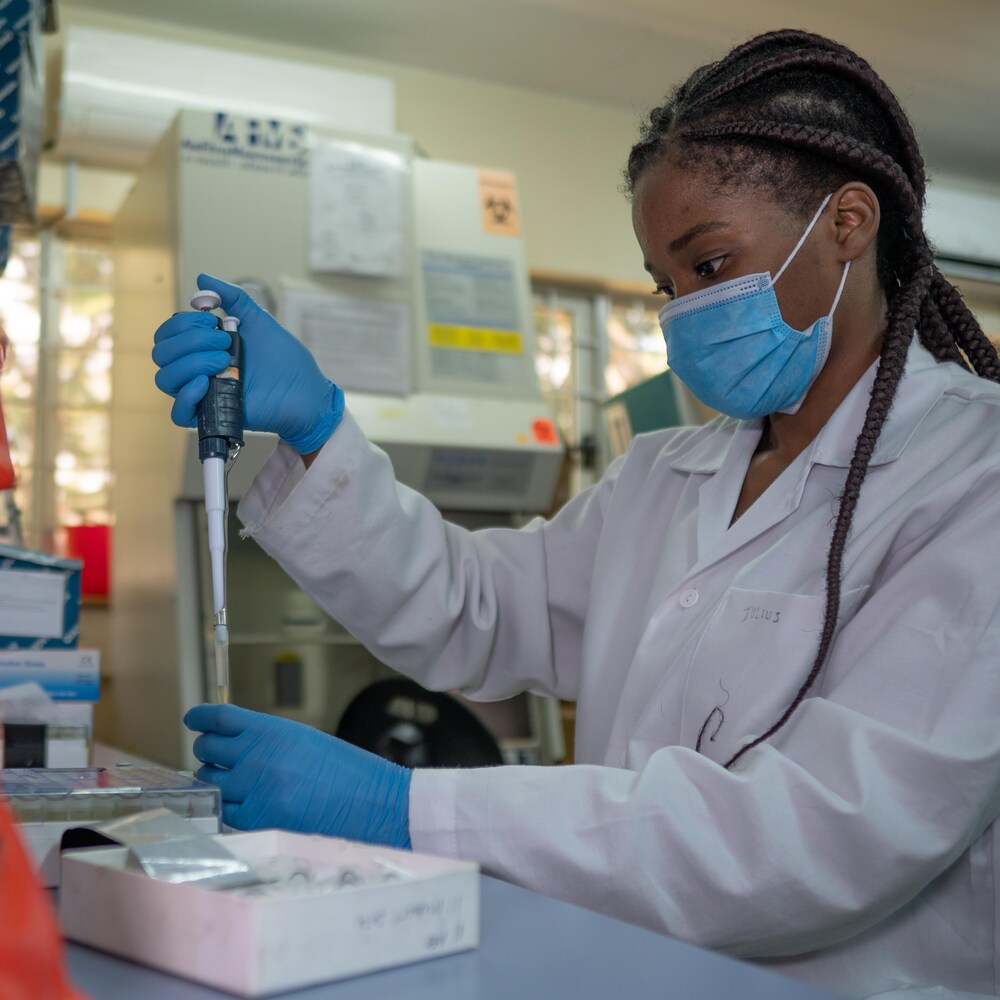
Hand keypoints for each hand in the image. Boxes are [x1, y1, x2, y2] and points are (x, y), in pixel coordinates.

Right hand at [152, 274, 343, 453]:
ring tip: (224, 362)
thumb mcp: (257, 320)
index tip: (212, 322)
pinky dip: (186, 395)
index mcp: (202, 346)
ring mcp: (203, 392)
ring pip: (165, 378)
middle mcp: (197, 368)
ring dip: (190, 364)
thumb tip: (202, 278)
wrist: (306, 390)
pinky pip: (178, 413)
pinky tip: (206, 383)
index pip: (167, 334)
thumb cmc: (285, 358)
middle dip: (190, 341)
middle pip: (161, 353)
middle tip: (225, 343)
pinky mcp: (212, 415)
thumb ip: (232, 297)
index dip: (182, 324)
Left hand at [185, 704, 411, 847]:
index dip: (200, 717)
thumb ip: (265, 740)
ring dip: (216, 781)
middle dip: (209, 752)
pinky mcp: (258, 819)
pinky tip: (245, 805)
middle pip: (208, 749)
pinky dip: (231, 808)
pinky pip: (227, 812)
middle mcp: (257, 755)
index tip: (193, 719)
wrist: (371, 800)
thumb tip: (232, 745)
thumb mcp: (302, 740)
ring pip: (211, 782)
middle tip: (217, 758)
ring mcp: (255, 788)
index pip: (219, 718)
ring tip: (231, 784)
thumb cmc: (342, 769)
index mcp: (271, 729)